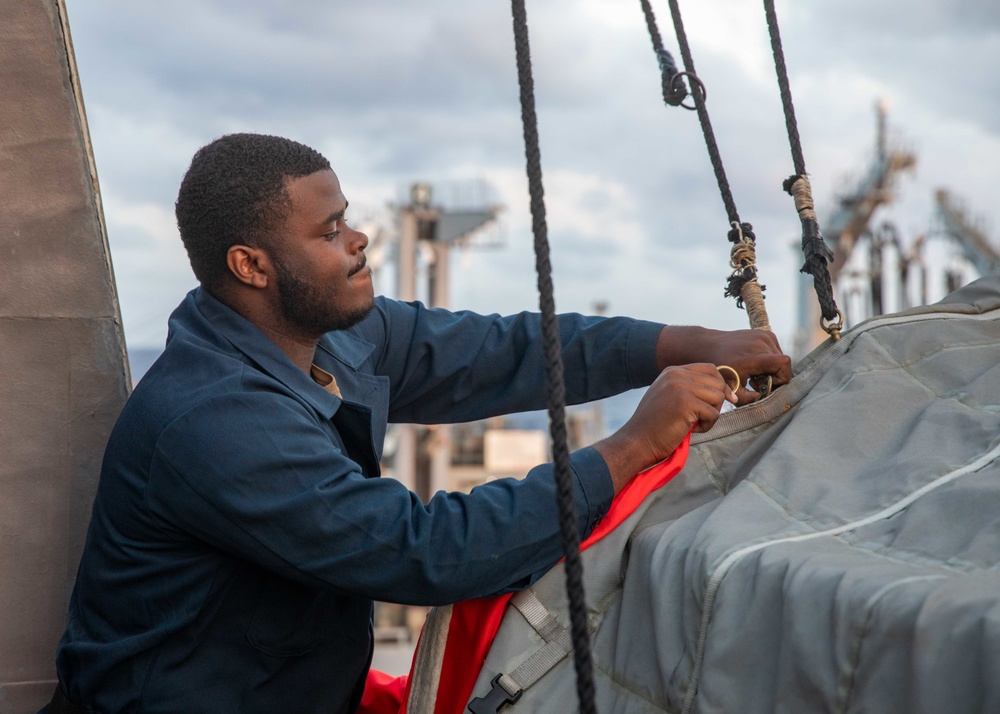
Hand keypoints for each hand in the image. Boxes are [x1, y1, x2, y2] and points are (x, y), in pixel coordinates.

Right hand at [594, 364, 731, 493]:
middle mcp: (677, 375)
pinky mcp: (686, 403)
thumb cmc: (655, 424)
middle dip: (717, 402)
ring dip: (711, 415)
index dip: (720, 384)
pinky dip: (707, 426)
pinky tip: (692, 430)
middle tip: (703, 417)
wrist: (638, 441)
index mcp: (672, 371)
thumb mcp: (669, 396)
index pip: (710, 369)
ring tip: (695, 424)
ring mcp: (680, 387)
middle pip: (717, 382)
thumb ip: (688, 387)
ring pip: (718, 397)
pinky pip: (714, 413)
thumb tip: (723, 389)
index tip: (726, 400)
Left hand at [654, 325, 791, 403]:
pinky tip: (754, 366)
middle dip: (773, 377)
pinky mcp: (764, 333)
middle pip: (782, 365)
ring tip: (754, 375)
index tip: (768, 386)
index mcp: (753, 356)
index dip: (782, 378)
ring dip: (771, 369)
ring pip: (780, 358)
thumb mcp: (732, 389)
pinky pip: (775, 350)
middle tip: (756, 384)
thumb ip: (750, 399)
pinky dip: (769, 360)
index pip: (783, 364)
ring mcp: (763, 336)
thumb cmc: (719, 368)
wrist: (708, 346)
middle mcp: (761, 342)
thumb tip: (766, 402)